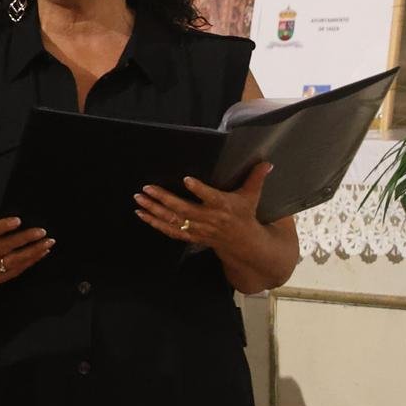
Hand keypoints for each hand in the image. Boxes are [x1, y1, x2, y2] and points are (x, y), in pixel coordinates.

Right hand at [0, 216, 52, 285]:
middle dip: (26, 239)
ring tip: (48, 243)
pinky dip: (31, 260)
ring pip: (15, 260)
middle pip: (6, 246)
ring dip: (35, 251)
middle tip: (42, 232)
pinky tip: (42, 253)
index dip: (3, 226)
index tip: (18, 221)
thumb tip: (20, 224)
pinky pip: (18, 269)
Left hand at [134, 164, 272, 258]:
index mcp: (223, 206)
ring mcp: (198, 228)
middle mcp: (208, 218)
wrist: (243, 243)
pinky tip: (141, 214)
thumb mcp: (252, 196)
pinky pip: (170, 231)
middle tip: (147, 188)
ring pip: (173, 221)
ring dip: (154, 210)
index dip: (199, 190)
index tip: (186, 180)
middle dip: (164, 199)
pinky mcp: (190, 235)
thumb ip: (256, 178)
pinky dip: (154, 223)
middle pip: (183, 209)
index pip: (211, 197)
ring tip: (139, 199)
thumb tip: (266, 162)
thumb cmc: (245, 214)